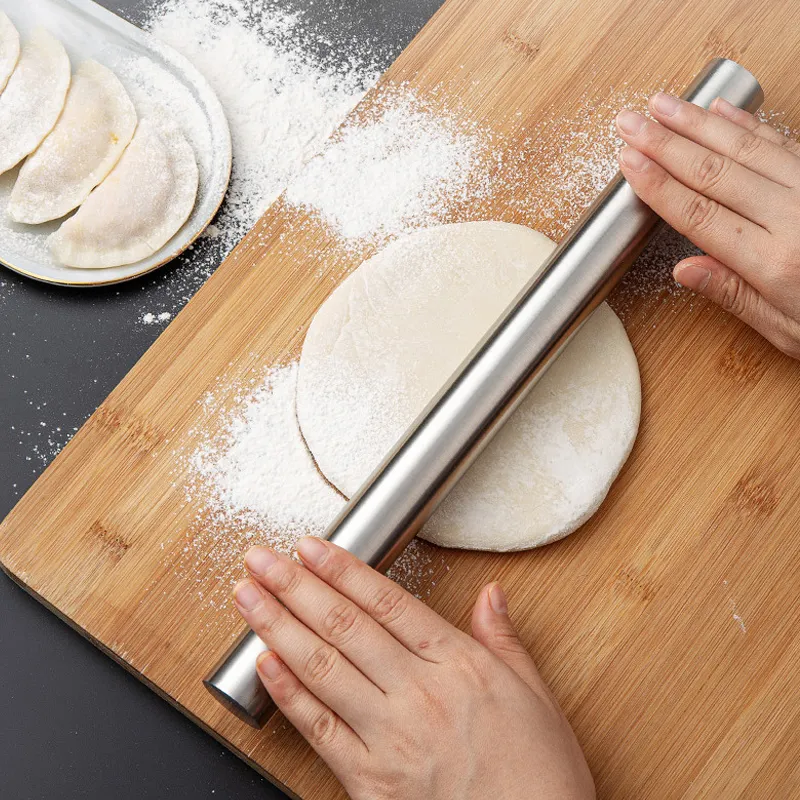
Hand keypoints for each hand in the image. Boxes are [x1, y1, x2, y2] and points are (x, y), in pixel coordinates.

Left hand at [233, 539, 594, 799]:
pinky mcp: (371, 782)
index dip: (342, 570)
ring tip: (248, 596)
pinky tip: (266, 662)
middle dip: (295, 586)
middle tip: (261, 558)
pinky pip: (320, 730)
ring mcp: (390, 737)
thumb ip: (503, 640)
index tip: (310, 547)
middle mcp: (418, 694)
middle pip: (344, 626)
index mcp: (458, 665)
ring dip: (278, 626)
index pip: (386, 602)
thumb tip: (491, 595)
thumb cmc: (540, 776)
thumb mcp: (536, 696)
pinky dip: (289, 694)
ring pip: (322, 668)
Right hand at [616, 92, 799, 359]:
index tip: (629, 163)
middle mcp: (793, 218)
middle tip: (630, 123)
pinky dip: (747, 125)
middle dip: (665, 143)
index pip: (698, 214)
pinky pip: (782, 142)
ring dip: (698, 123)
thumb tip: (684, 271)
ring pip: (746, 148)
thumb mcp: (786, 329)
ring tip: (662, 106)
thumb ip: (734, 295)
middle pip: (714, 172)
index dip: (658, 185)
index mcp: (774, 262)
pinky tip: (720, 112)